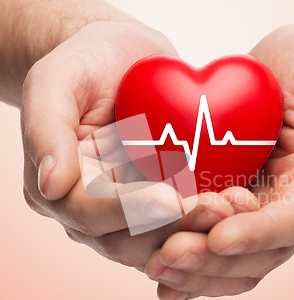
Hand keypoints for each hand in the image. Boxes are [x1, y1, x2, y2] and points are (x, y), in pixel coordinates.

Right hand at [21, 20, 256, 269]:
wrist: (125, 60)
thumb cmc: (85, 62)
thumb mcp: (54, 80)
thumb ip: (45, 128)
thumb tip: (50, 185)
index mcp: (60, 188)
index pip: (90, 213)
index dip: (129, 211)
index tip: (170, 198)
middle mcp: (95, 210)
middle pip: (131, 238)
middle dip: (176, 227)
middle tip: (219, 209)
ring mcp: (133, 210)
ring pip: (165, 237)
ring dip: (202, 229)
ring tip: (237, 206)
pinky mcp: (166, 200)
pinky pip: (188, 219)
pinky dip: (214, 216)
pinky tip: (243, 200)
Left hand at [145, 23, 293, 299]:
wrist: (289, 69)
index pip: (291, 222)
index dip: (255, 234)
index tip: (218, 238)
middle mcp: (286, 209)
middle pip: (254, 253)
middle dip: (211, 259)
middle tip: (167, 256)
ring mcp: (255, 209)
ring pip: (228, 258)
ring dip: (193, 269)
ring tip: (154, 266)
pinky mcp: (226, 200)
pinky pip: (206, 237)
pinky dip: (185, 258)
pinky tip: (153, 266)